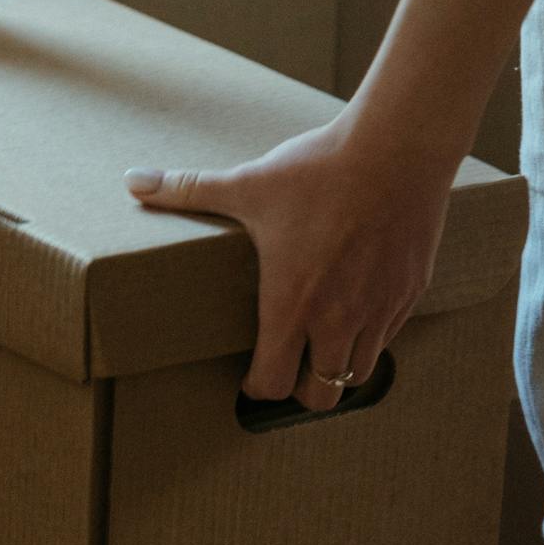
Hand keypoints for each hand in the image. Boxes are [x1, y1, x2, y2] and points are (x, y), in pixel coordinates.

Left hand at [125, 114, 455, 410]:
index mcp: (292, 305)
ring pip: (359, 373)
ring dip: (338, 367)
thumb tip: (133, 180)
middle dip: (300, 389)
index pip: (274, 384)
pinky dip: (371, 336)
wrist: (397, 148)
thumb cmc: (319, 170)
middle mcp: (338, 320)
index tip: (251, 375)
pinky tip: (357, 309)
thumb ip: (188, 189)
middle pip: (321, 396)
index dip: (258, 387)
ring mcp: (380, 311)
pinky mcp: (410, 293)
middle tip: (289, 367)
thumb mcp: (249, 185)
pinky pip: (390, 337)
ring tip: (322, 345)